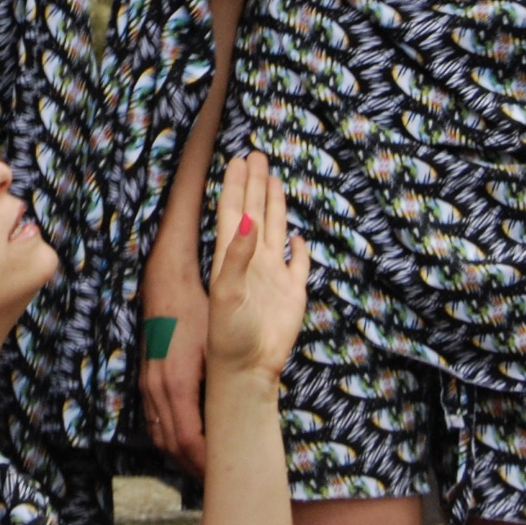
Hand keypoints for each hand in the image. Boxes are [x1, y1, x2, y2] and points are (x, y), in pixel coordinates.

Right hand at [141, 227, 212, 476]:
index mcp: (177, 386)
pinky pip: (155, 422)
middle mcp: (158, 391)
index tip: (227, 473)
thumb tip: (243, 420)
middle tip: (220, 481)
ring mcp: (148, 386)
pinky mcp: (145, 380)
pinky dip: (170, 439)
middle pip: (173, 447)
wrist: (167, 283)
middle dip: (196, 467)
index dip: (208, 463)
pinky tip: (186, 443)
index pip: (190, 442)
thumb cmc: (198, 311)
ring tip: (206, 468)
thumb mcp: (216, 347)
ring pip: (161, 437)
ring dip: (182, 456)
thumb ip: (222, 384)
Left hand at [203, 153, 308, 383]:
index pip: (234, 212)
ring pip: (275, 230)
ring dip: (275, 205)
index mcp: (232, 256)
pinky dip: (299, 249)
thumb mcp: (226, 291)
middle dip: (256, 185)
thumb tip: (249, 218)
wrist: (247, 369)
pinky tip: (297, 236)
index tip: (238, 159)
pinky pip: (298, 264)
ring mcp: (273, 275)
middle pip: (256, 213)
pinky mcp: (292, 293)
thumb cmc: (227, 333)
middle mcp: (253, 260)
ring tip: (274, 179)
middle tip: (257, 155)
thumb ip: (237, 255)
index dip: (236, 186)